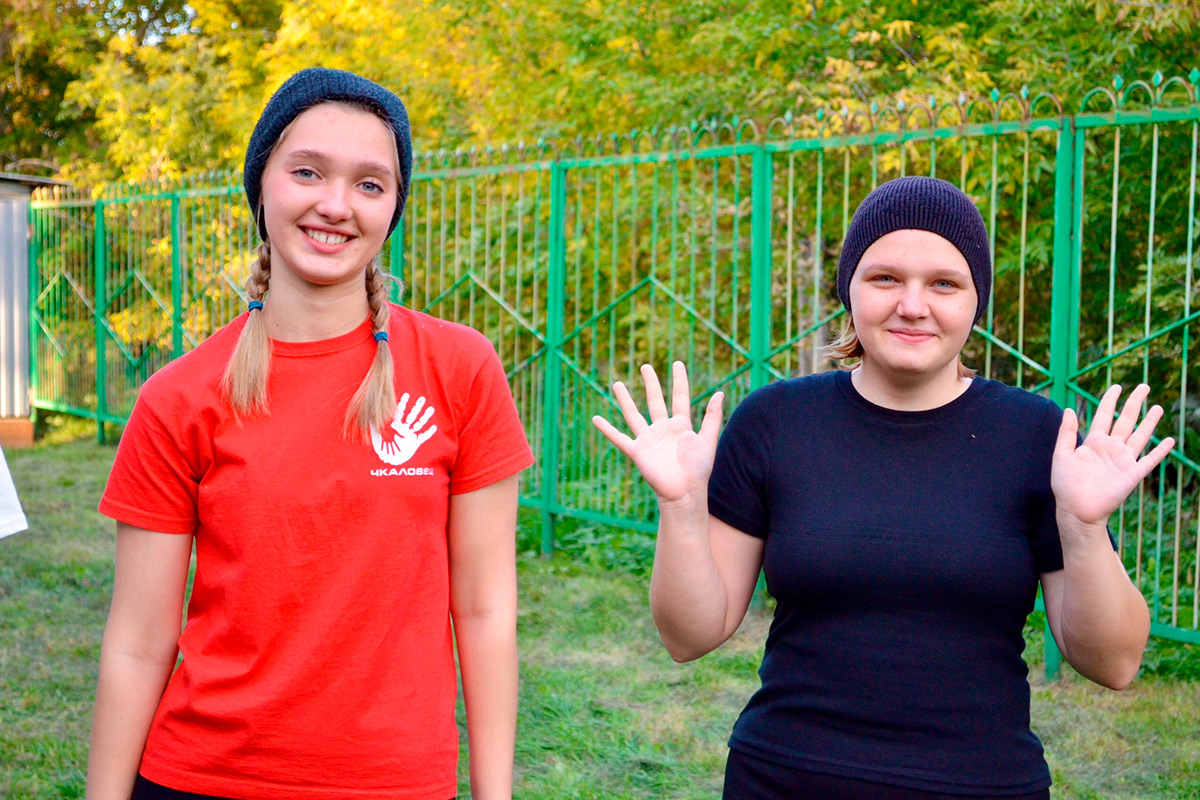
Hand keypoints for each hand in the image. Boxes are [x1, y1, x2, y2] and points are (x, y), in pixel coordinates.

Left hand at [371, 393, 437, 465]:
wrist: (389, 459)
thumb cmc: (382, 448)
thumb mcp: (375, 436)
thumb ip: (373, 426)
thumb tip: (368, 417)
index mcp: (396, 425)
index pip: (400, 412)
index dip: (403, 403)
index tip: (407, 395)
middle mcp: (404, 428)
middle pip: (412, 415)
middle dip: (417, 407)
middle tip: (422, 399)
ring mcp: (411, 435)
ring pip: (419, 424)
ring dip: (425, 417)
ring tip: (431, 409)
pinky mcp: (415, 443)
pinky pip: (423, 437)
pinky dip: (428, 433)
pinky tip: (433, 427)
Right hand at [591, 362, 723, 505]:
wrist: (684, 492)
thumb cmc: (698, 469)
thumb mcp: (708, 440)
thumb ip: (712, 417)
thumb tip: (720, 392)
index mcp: (681, 425)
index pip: (679, 397)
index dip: (679, 380)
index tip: (677, 363)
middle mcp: (663, 429)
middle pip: (655, 401)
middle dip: (651, 383)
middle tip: (646, 366)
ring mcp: (649, 439)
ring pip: (634, 414)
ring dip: (625, 399)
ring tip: (617, 384)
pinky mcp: (637, 451)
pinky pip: (619, 438)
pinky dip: (607, 429)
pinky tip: (596, 419)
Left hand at [1051, 384, 1175, 529]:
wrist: (1076, 509)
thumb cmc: (1065, 484)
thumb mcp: (1061, 454)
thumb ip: (1066, 432)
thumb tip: (1069, 408)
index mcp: (1093, 442)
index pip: (1104, 415)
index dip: (1110, 400)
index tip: (1117, 386)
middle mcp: (1110, 448)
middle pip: (1125, 420)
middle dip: (1134, 403)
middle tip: (1144, 386)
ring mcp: (1123, 460)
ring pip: (1139, 435)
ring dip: (1149, 422)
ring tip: (1158, 407)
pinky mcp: (1132, 474)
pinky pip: (1149, 460)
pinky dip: (1160, 451)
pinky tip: (1169, 440)